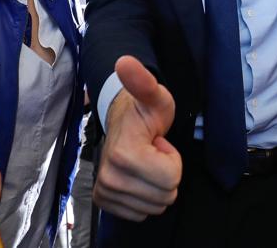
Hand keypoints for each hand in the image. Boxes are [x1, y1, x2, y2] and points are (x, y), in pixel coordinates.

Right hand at [93, 56, 180, 220]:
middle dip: (166, 174)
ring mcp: (105, 191)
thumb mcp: (155, 95)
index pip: (171, 180)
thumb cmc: (144, 110)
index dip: (172, 160)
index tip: (158, 143)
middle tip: (153, 152)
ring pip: (155, 207)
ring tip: (146, 161)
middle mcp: (109, 178)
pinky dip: (145, 196)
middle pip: (165, 196)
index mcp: (123, 155)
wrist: (120, 121)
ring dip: (156, 185)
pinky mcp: (104, 201)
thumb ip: (144, 81)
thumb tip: (125, 61)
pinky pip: (141, 214)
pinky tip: (138, 175)